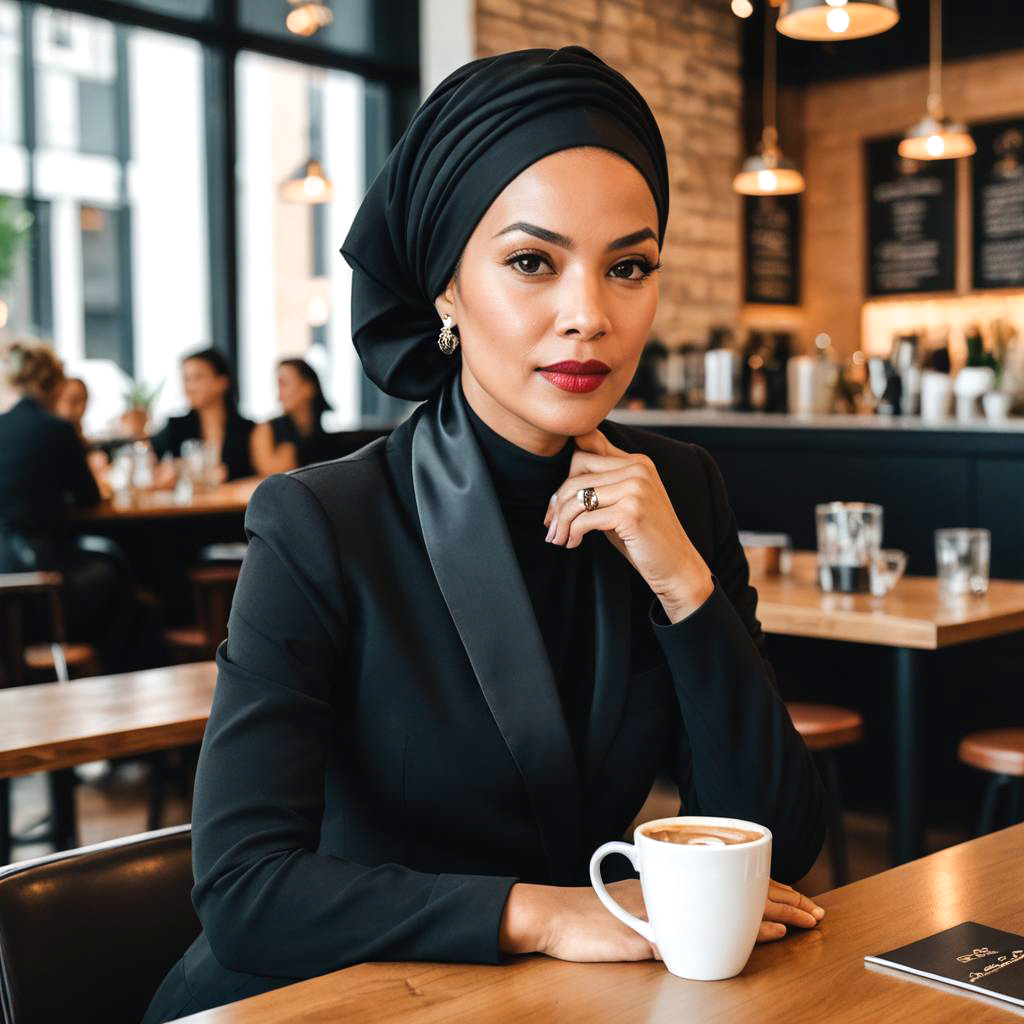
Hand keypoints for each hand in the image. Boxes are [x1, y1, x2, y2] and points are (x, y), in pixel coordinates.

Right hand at [501, 876, 823, 961]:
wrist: (553, 919)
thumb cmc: (591, 918)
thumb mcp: (637, 908)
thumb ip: (668, 909)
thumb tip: (711, 917)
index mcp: (673, 879)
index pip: (729, 876)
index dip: (767, 885)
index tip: (798, 897)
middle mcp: (675, 888)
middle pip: (739, 888)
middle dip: (785, 899)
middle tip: (815, 912)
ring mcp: (669, 909)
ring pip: (733, 905)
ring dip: (777, 913)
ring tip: (807, 920)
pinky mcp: (660, 934)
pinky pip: (712, 930)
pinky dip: (748, 931)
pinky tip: (771, 934)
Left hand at [543, 429, 712, 621]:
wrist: (676, 567)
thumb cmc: (644, 537)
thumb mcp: (622, 503)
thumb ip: (602, 484)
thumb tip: (565, 473)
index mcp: (637, 461)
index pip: (585, 450)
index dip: (565, 476)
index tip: (557, 504)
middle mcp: (638, 469)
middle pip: (576, 472)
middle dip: (558, 502)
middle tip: (551, 525)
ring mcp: (636, 489)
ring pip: (577, 496)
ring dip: (561, 521)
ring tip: (558, 538)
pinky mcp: (631, 512)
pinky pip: (584, 518)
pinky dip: (572, 532)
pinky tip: (573, 543)